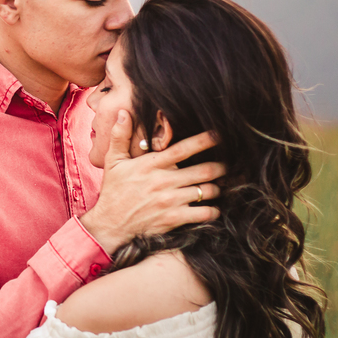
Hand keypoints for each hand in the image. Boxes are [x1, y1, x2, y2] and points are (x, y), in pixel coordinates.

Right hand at [79, 110, 224, 253]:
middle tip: (227, 164)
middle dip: (221, 166)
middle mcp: (164, 181)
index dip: (205, 140)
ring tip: (220, 185)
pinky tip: (213, 208)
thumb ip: (120, 137)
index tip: (219, 134)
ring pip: (208, 191)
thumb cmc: (114, 191)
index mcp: (151, 165)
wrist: (110, 224)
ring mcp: (170, 201)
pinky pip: (204, 213)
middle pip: (204, 170)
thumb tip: (122, 113)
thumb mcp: (113, 162)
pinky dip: (214, 211)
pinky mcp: (174, 219)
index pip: (184, 149)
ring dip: (218, 188)